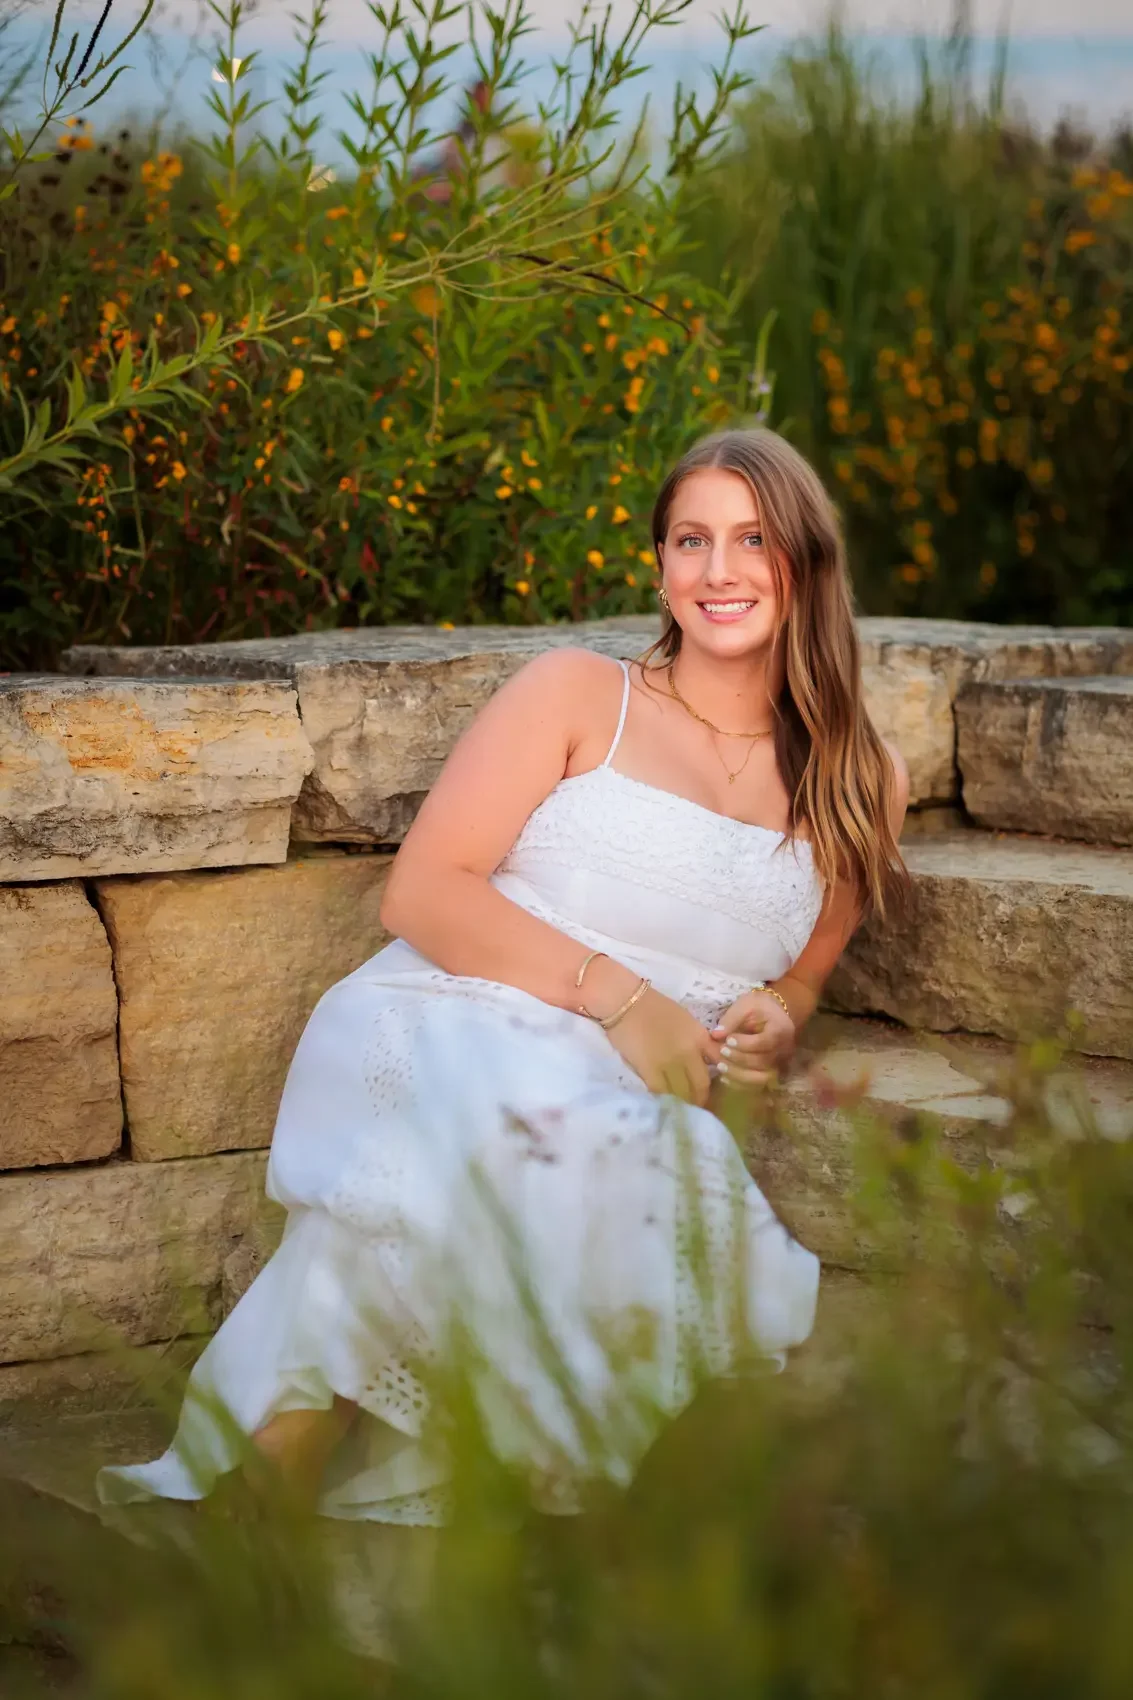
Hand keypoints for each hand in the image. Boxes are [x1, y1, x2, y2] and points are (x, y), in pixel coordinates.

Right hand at [605, 986, 719, 1108]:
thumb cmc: (654, 1007)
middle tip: (696, 1106)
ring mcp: (669, 1063)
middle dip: (700, 1099)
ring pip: (682, 1093)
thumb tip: (704, 1062)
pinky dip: (664, 1099)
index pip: (717, 1065)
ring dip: (683, 1102)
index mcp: (699, 1037)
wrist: (626, 1001)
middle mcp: (689, 1052)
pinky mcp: (649, 1069)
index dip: (717, 1079)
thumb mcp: (686, 1021)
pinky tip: (663, 1103)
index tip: (711, 1088)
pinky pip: (661, 1092)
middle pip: (700, 1085)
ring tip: (680, 1109)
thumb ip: (699, 1042)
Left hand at [710, 989, 795, 1090]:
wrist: (773, 1013)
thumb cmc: (758, 1007)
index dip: (745, 1044)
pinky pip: (758, 1083)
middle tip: (721, 1051)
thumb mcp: (745, 1005)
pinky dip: (741, 1082)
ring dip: (738, 1074)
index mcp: (780, 1029)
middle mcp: (784, 1049)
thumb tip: (715, 1035)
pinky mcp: (773, 1071)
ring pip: (761, 1077)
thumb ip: (731, 1019)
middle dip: (739, 1059)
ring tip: (720, 1066)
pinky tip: (725, 1077)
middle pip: (763, 1061)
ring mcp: (780, 1062)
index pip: (764, 1042)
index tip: (728, 1040)